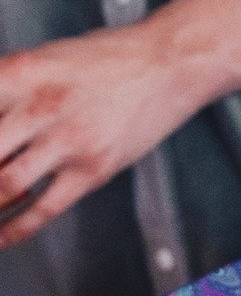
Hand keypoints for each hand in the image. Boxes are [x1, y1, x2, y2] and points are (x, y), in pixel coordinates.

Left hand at [0, 21, 205, 249]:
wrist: (168, 64)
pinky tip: (1, 238)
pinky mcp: (93, 169)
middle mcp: (41, 106)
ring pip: (5, 183)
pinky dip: (17, 228)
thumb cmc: (109, 58)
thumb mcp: (47, 56)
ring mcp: (68, 141)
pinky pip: (46, 207)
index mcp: (22, 71)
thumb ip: (9, 85)